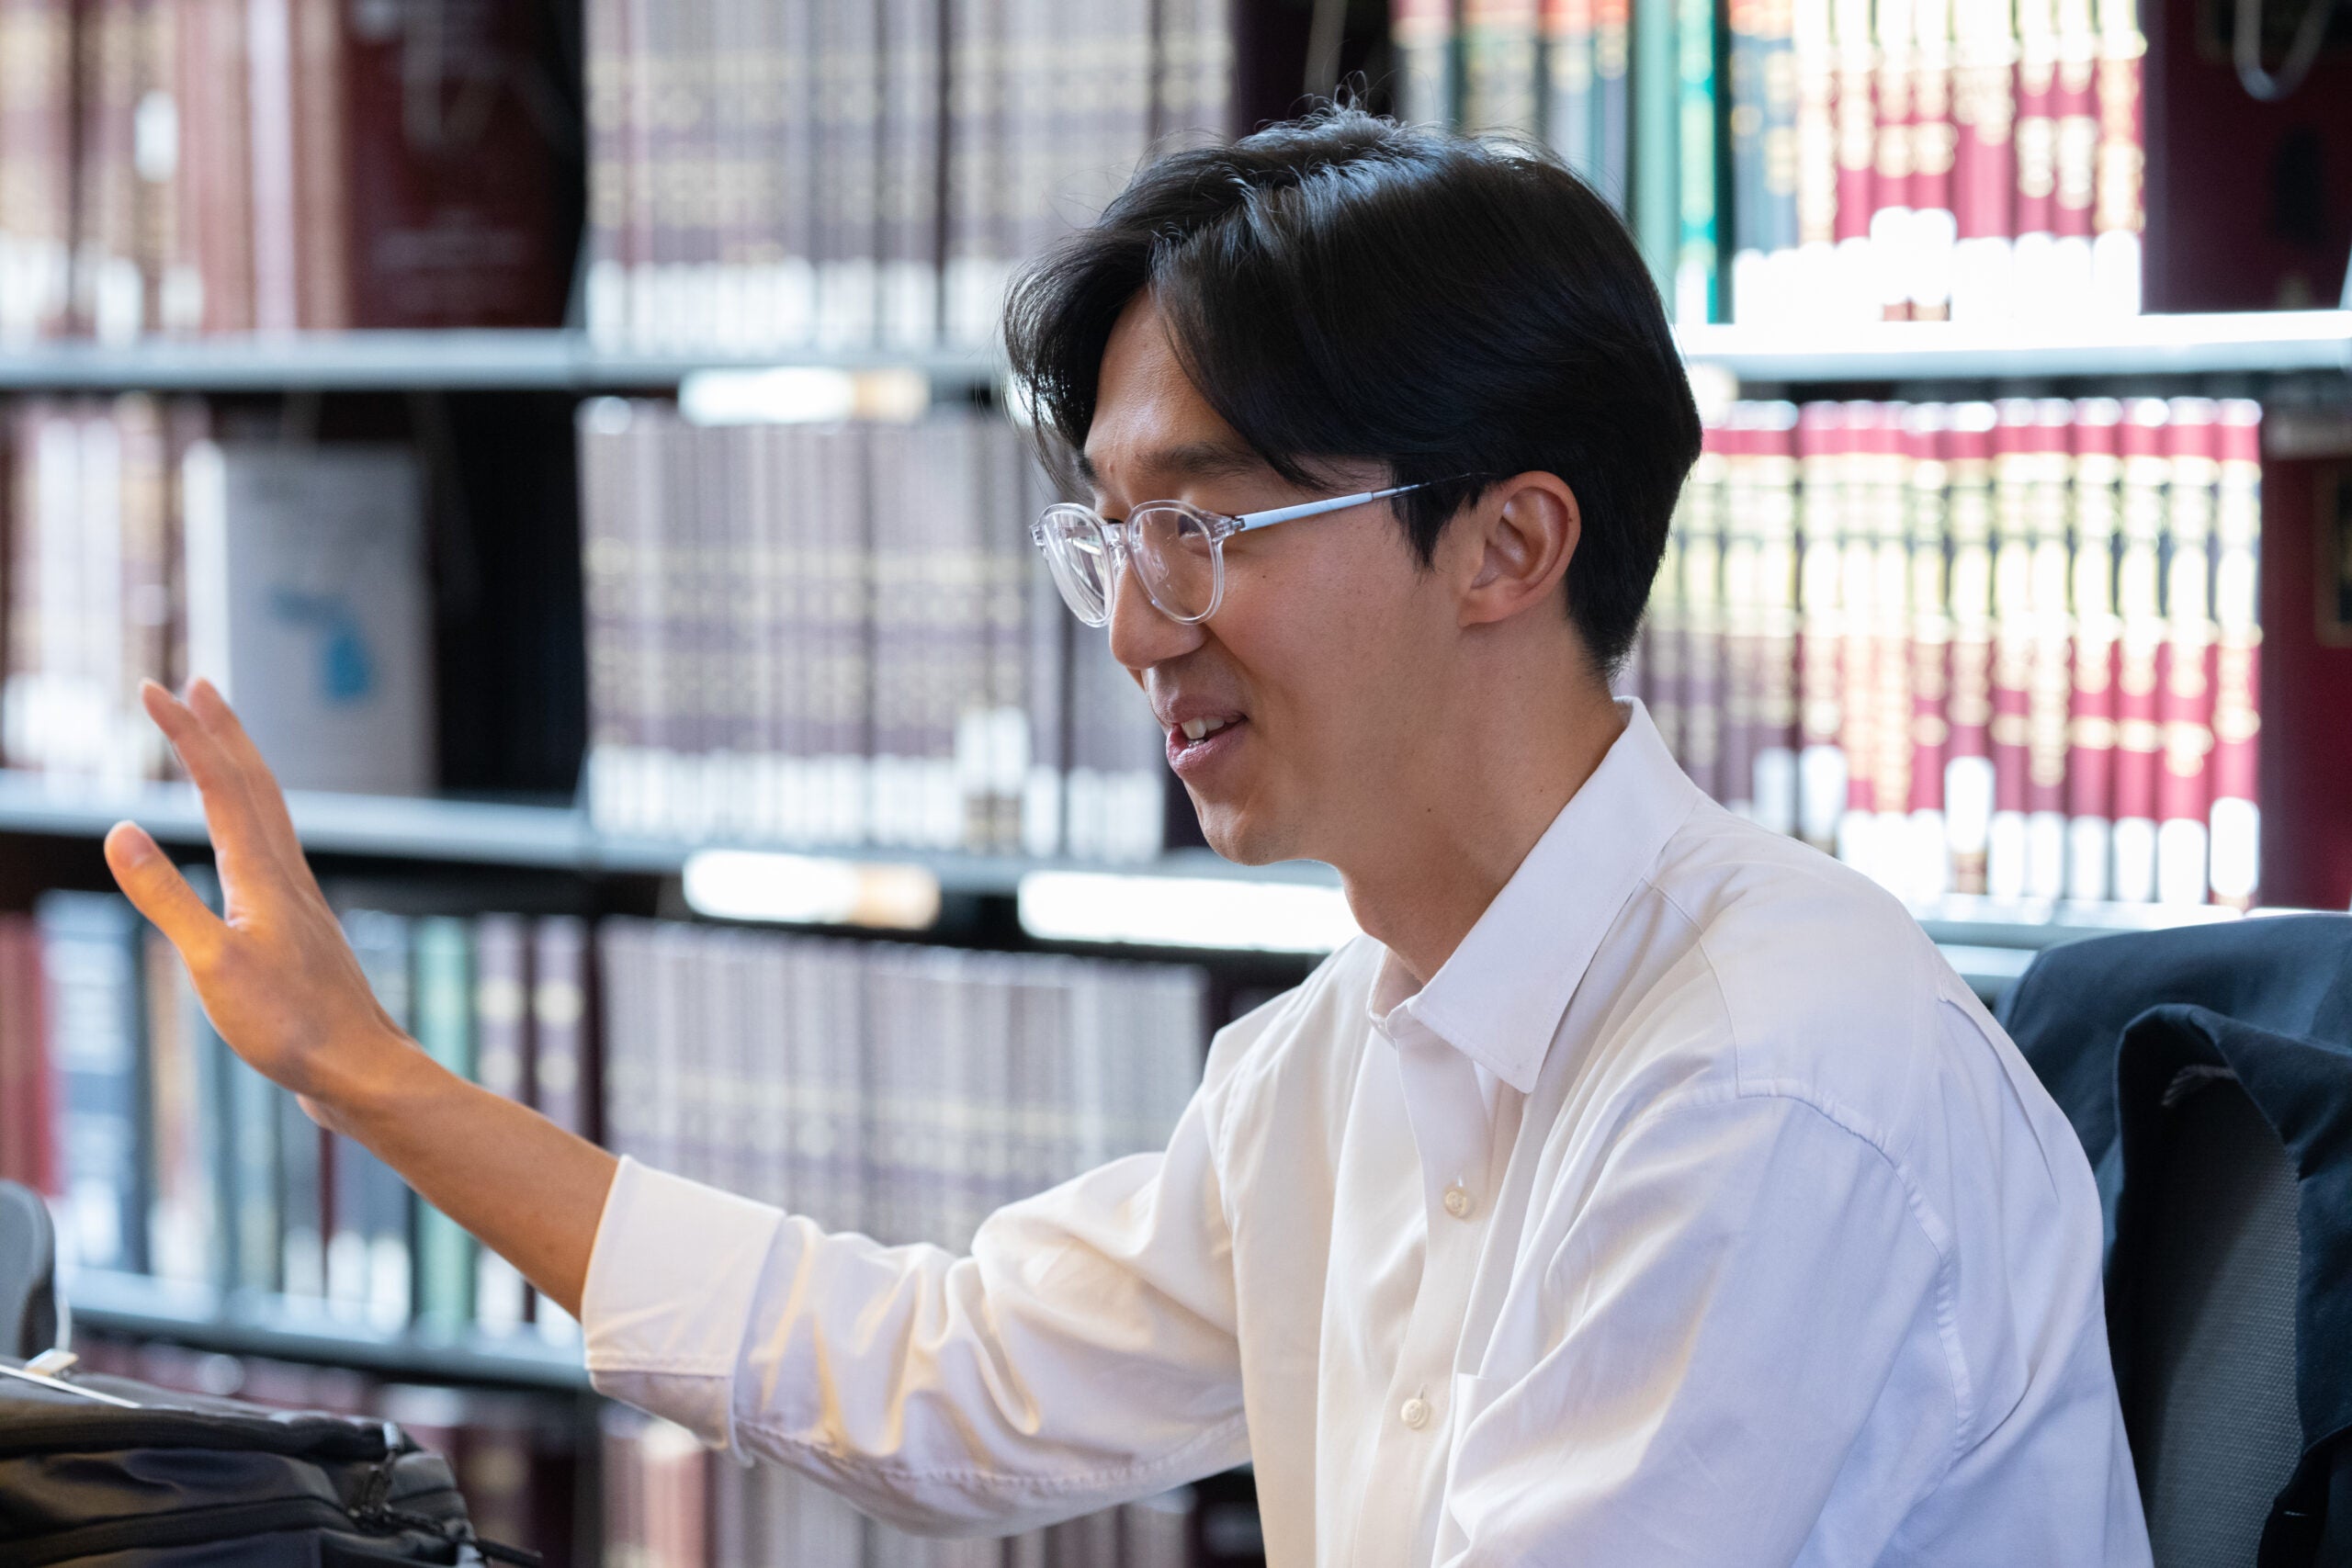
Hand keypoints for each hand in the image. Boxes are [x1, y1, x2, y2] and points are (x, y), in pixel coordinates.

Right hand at [104, 679, 414, 1126]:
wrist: (361, 1071)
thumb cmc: (290, 1027)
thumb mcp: (211, 964)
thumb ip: (165, 897)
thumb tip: (119, 829)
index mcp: (264, 876)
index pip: (220, 784)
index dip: (185, 733)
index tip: (151, 689)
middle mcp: (288, 876)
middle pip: (256, 785)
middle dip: (224, 732)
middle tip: (198, 684)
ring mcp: (300, 902)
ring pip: (270, 816)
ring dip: (242, 770)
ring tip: (220, 744)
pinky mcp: (302, 930)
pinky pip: (273, 851)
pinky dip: (252, 821)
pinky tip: (246, 844)